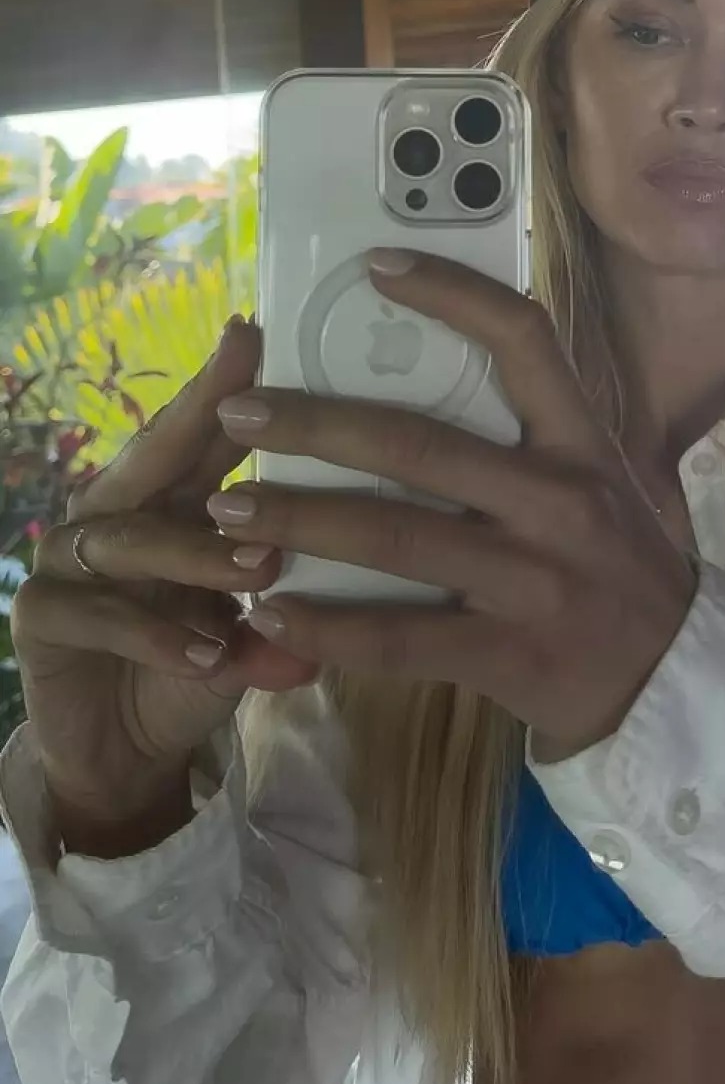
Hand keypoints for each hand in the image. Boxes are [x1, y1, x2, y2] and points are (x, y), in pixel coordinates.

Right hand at [10, 318, 320, 825]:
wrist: (127, 751)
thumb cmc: (201, 667)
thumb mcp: (257, 641)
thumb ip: (284, 628)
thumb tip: (323, 645)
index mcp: (175, 501)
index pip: (205, 435)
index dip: (226, 385)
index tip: (257, 332)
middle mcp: (119, 514)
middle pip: (153, 454)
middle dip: (198, 417)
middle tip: (246, 396)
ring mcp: (71, 560)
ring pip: (131, 538)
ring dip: (199, 554)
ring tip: (261, 571)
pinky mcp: (42, 616)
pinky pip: (97, 612)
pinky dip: (156, 633)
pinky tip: (209, 653)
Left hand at [212, 251, 697, 761]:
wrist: (673, 679)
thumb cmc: (620, 567)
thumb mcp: (600, 485)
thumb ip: (531, 442)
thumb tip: (418, 384)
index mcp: (583, 445)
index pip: (524, 342)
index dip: (451, 295)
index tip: (378, 267)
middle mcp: (559, 501)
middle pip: (420, 446)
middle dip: (317, 425)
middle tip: (241, 413)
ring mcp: (532, 581)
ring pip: (393, 538)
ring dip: (298, 521)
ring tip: (228, 511)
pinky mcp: (507, 654)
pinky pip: (399, 639)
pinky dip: (326, 626)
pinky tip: (271, 614)